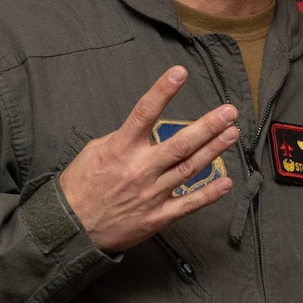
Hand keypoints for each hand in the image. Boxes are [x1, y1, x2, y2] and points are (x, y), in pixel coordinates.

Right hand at [57, 66, 237, 252]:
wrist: (71, 228)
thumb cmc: (79, 188)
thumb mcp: (92, 152)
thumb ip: (120, 138)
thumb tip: (143, 129)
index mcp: (121, 149)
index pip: (145, 113)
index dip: (163, 91)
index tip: (179, 73)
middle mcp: (140, 169)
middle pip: (180, 143)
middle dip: (208, 125)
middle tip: (229, 112)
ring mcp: (151, 194)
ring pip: (190, 168)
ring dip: (214, 150)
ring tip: (232, 134)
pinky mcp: (157, 216)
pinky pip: (188, 204)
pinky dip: (209, 193)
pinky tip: (227, 182)